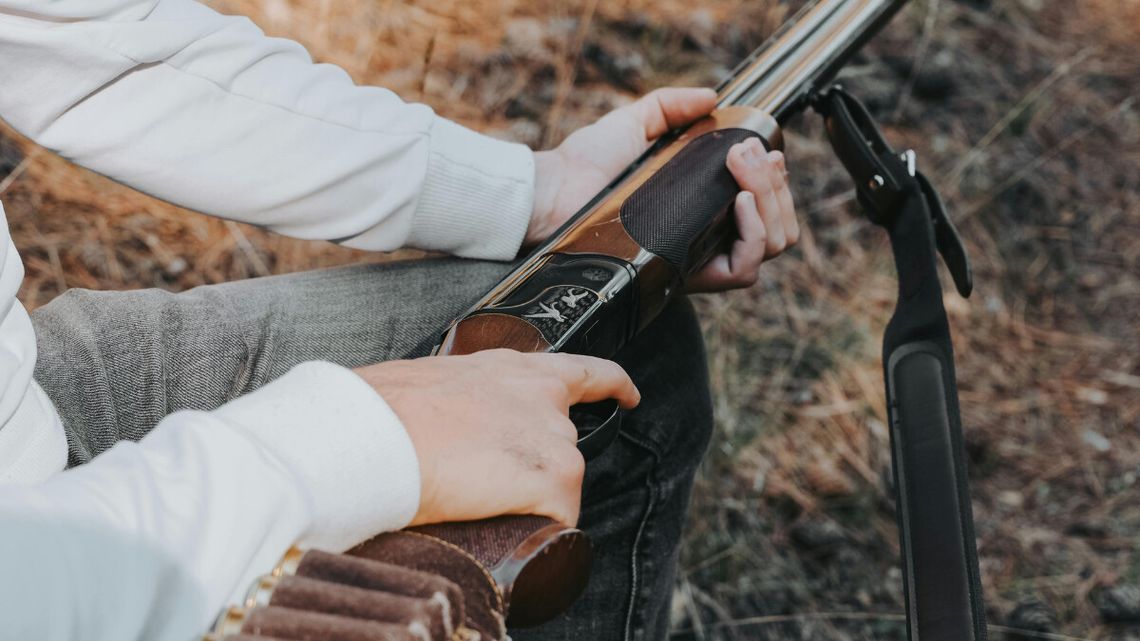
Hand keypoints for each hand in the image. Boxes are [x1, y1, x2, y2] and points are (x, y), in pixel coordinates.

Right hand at [353, 350, 639, 526]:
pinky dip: (541, 529)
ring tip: (481, 507)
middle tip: (495, 486)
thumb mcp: (426, 385)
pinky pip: (563, 516)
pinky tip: (511, 531)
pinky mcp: (554, 476)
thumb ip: (450, 397)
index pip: (581, 370)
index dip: (612, 384)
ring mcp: (553, 436)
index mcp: (509, 370)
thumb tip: (433, 423)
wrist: (376, 435)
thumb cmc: (379, 412)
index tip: (627, 395)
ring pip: (561, 482)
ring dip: (533, 500)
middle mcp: (541, 397)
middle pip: (563, 443)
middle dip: (538, 468)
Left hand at [530, 87, 798, 292]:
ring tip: (744, 169)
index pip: (764, 212)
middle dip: (776, 187)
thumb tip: (713, 97)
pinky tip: (739, 198)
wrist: (554, 191)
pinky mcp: (684, 273)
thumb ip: (670, 106)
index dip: (776, 184)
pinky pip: (742, 269)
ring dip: (770, 201)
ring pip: (769, 246)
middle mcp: (704, 241)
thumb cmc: (584, 165)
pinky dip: (754, 231)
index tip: (766, 151)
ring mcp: (697, 260)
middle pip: (776, 230)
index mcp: (700, 212)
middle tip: (751, 154)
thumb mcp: (634, 124)